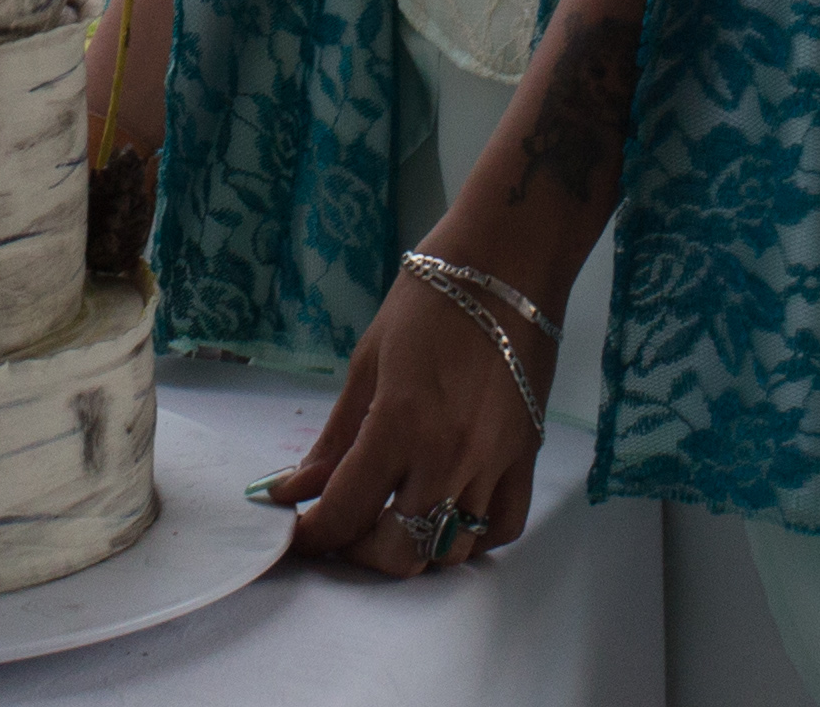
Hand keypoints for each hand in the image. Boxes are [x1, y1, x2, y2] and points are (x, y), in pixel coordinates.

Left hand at [268, 261, 546, 577]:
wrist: (506, 267)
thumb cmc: (426, 303)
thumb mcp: (366, 363)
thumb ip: (334, 437)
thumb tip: (293, 488)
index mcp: (400, 426)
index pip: (347, 511)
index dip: (313, 534)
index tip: (297, 531)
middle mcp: (448, 458)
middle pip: (398, 551)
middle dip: (358, 550)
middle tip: (343, 524)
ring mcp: (493, 465)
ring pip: (451, 552)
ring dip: (413, 547)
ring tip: (390, 517)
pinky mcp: (527, 460)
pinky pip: (501, 529)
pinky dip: (471, 539)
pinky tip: (446, 514)